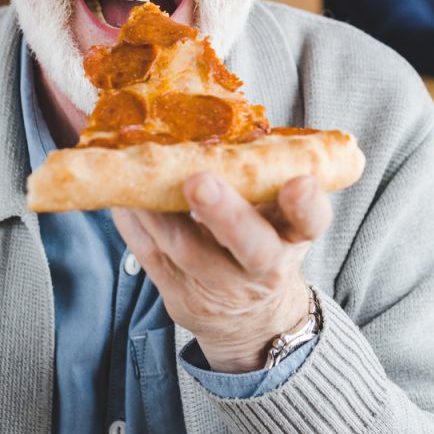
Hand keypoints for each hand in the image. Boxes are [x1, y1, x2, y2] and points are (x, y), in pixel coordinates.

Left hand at [114, 173, 326, 372]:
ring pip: (187, 250)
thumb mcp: (278, 214)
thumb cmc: (264, 241)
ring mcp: (220, 285)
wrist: (250, 317)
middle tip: (199, 182)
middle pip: (251, 246)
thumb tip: (231, 116)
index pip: (311, 221)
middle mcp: (264, 266)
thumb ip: (264, 174)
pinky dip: (133, 221)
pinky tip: (122, 193)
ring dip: (159, 210)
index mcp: (294, 236)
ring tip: (142, 172)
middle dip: (225, 214)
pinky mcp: (179, 295)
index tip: (299, 182)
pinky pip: (150, 255)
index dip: (306, 204)